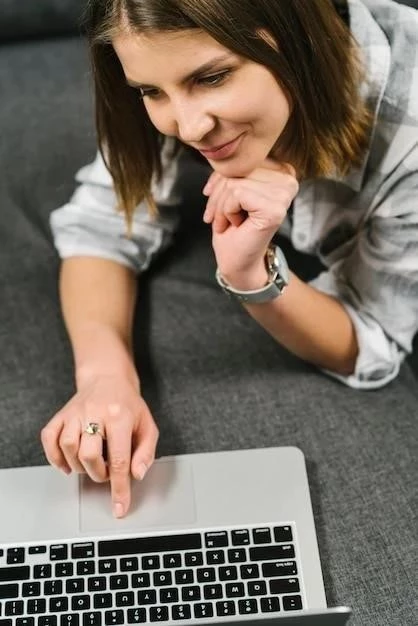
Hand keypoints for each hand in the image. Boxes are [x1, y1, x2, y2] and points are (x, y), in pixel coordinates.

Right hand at [41, 374, 158, 517]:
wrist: (108, 379)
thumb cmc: (129, 406)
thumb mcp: (147, 426)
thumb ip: (146, 452)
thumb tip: (136, 475)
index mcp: (120, 417)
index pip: (119, 459)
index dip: (119, 488)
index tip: (119, 507)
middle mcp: (95, 413)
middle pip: (89, 455)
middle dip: (98, 474)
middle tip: (106, 472)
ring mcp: (75, 412)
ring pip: (68, 447)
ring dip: (78, 466)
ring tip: (90, 464)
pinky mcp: (61, 414)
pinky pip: (49, 438)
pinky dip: (55, 456)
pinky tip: (67, 463)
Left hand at [203, 160, 297, 288]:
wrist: (236, 260)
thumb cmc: (233, 227)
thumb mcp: (230, 188)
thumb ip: (233, 168)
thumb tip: (220, 155)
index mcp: (281, 169)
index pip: (243, 158)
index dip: (221, 178)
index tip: (214, 198)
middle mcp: (289, 178)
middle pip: (237, 168)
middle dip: (218, 194)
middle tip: (219, 216)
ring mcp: (284, 194)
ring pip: (234, 182)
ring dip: (220, 206)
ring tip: (227, 222)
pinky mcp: (275, 208)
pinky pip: (236, 194)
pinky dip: (226, 211)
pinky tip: (235, 224)